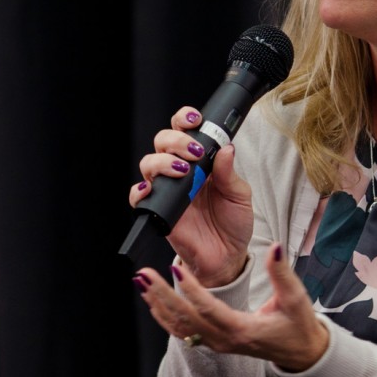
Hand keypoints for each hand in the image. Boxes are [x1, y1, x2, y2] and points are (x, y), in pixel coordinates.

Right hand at [129, 106, 254, 285]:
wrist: (226, 257)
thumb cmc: (233, 223)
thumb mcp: (239, 195)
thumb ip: (229, 172)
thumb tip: (225, 148)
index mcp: (200, 162)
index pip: (185, 130)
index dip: (185, 119)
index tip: (195, 120)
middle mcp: (180, 171)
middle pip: (162, 141)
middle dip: (175, 140)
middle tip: (193, 152)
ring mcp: (167, 190)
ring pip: (148, 163)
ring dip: (162, 161)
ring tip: (182, 172)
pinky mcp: (157, 210)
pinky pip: (138, 196)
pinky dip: (140, 191)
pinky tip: (152, 190)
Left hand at [136, 241, 328, 371]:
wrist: (301, 352)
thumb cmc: (298, 326)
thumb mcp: (296, 299)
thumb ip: (282, 273)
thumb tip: (275, 248)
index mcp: (243, 330)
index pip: (210, 309)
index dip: (191, 289)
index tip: (175, 268)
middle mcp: (225, 340)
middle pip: (186, 319)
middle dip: (162, 296)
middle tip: (143, 275)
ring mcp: (217, 344)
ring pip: (180, 328)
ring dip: (158, 305)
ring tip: (141, 284)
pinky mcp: (214, 342)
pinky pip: (183, 332)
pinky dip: (165, 317)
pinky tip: (152, 302)